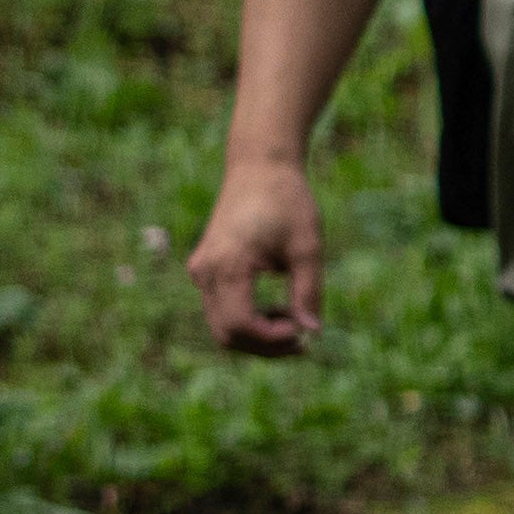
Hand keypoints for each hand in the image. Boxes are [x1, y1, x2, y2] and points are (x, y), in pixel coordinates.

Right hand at [188, 159, 325, 357]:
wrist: (259, 168)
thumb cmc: (286, 201)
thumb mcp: (307, 246)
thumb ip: (308, 290)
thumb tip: (313, 331)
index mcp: (227, 265)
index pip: (240, 325)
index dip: (272, 340)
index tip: (304, 332)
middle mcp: (205, 273)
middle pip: (227, 334)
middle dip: (265, 345)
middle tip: (304, 339)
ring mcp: (200, 272)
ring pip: (221, 326)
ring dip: (257, 335)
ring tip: (294, 321)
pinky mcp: (205, 270)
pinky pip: (221, 310)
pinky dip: (247, 320)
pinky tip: (278, 309)